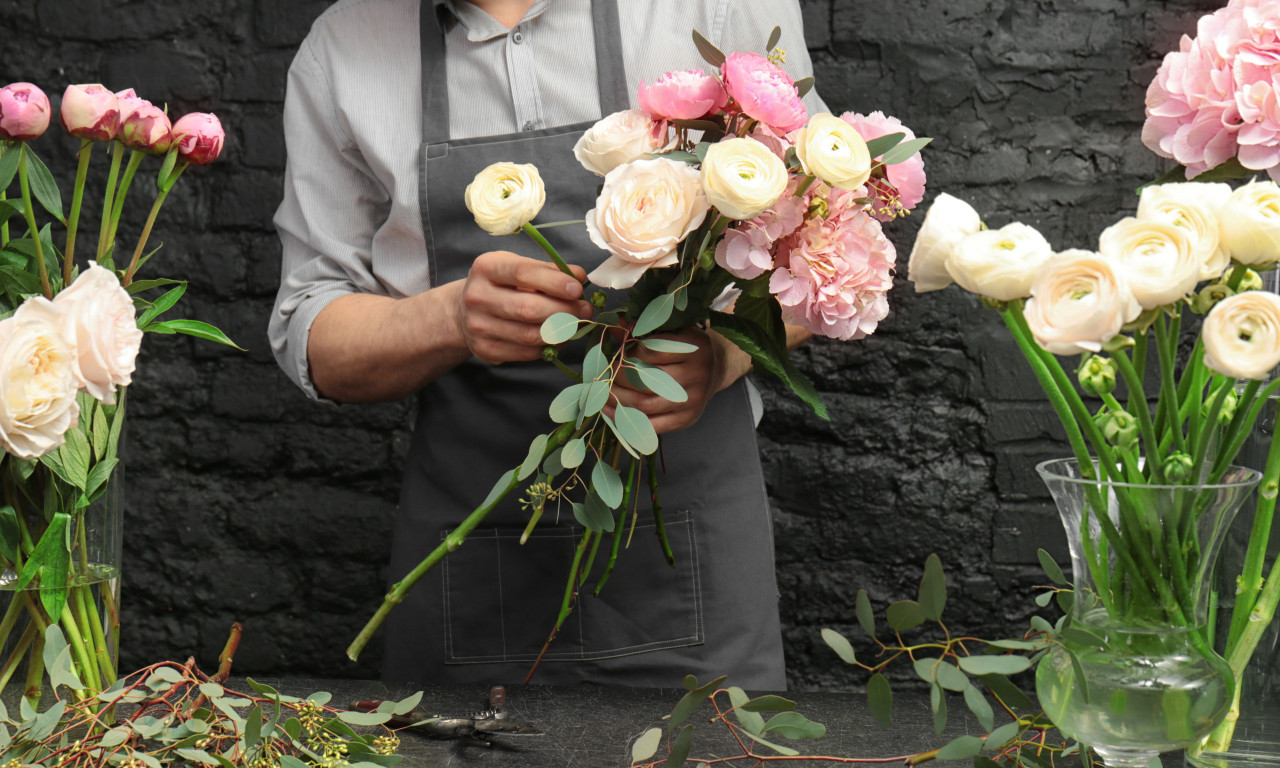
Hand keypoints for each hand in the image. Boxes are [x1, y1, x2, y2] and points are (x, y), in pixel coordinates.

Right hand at [454, 250, 592, 364]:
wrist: (464, 311)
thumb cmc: (501, 284)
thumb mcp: (517, 267)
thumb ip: (548, 270)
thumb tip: (579, 277)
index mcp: (486, 268)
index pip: (523, 273)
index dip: (554, 282)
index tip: (577, 288)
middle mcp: (478, 297)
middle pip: (528, 308)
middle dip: (563, 310)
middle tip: (585, 310)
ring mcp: (479, 326)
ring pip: (529, 334)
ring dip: (561, 331)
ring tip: (577, 324)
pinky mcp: (485, 350)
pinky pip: (526, 352)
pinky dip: (549, 346)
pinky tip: (560, 337)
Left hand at [609, 327, 746, 434]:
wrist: (716, 368)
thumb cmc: (685, 347)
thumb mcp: (671, 331)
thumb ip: (642, 330)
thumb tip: (612, 324)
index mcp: (693, 346)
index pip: (650, 351)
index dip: (627, 355)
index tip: (615, 356)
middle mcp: (697, 373)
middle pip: (645, 380)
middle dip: (616, 380)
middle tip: (602, 377)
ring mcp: (694, 399)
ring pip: (645, 404)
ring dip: (618, 401)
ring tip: (601, 395)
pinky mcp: (688, 419)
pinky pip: (653, 425)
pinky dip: (628, 422)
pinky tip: (612, 414)